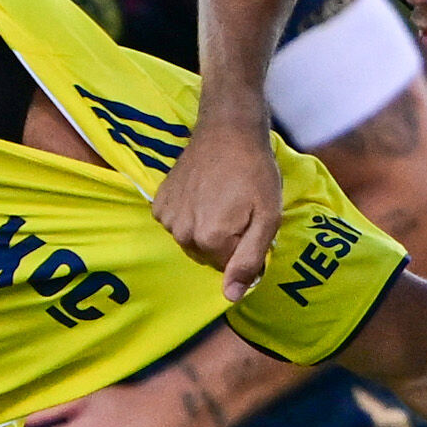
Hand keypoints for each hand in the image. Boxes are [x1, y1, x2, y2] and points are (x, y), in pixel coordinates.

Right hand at [153, 122, 282, 301]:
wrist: (228, 129)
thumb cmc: (255, 172)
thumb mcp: (267, 218)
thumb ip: (249, 260)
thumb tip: (231, 298)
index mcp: (210, 239)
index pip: (228, 267)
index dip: (245, 247)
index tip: (251, 221)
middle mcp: (183, 233)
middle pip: (208, 257)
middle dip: (225, 241)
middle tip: (238, 208)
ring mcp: (167, 217)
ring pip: (191, 241)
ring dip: (206, 228)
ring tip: (220, 198)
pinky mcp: (159, 202)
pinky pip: (177, 224)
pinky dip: (189, 215)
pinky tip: (202, 193)